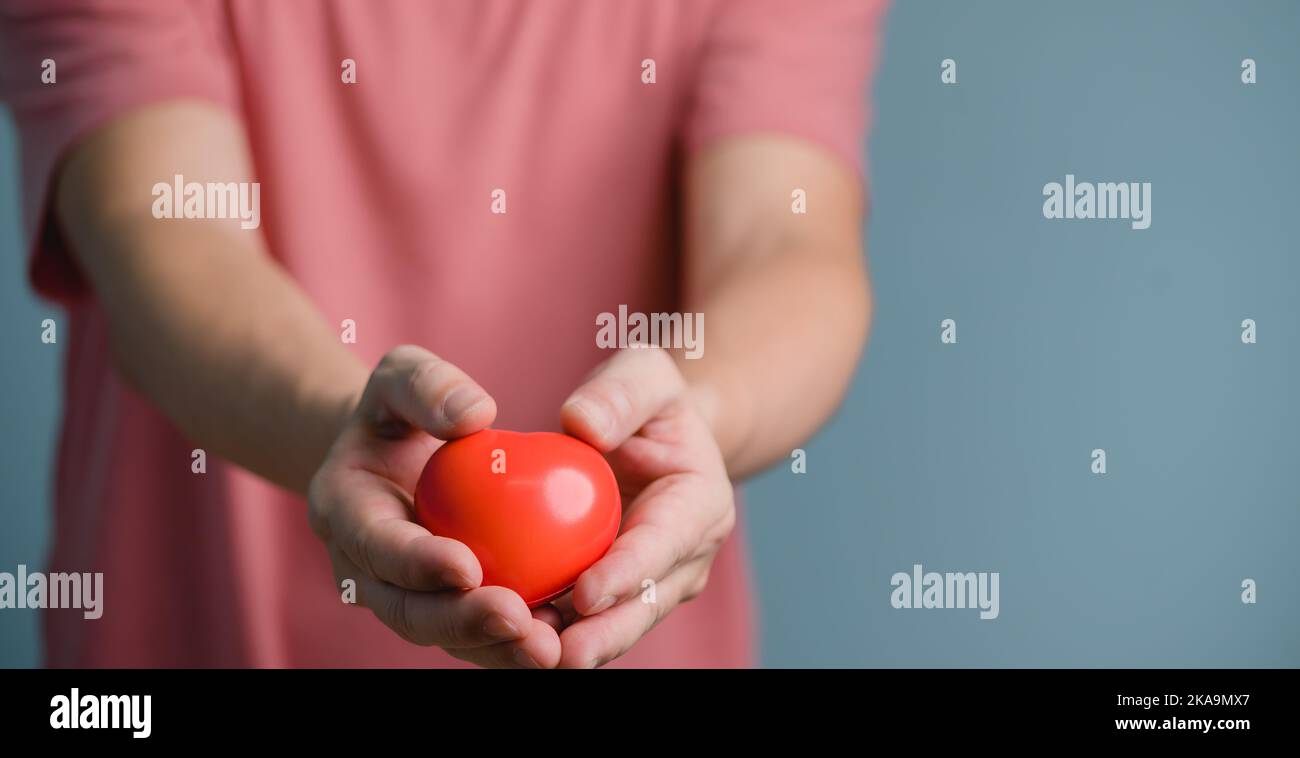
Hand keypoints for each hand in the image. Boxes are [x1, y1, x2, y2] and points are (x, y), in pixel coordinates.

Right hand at [307, 345, 561, 667]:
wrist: (392, 451)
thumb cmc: (401, 405)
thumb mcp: (403, 375)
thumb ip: (429, 386)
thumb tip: (476, 414)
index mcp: (344, 512)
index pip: (378, 546)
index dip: (417, 563)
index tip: (467, 566)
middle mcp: (365, 568)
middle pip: (408, 611)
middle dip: (461, 623)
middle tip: (517, 619)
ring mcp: (403, 596)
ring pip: (445, 636)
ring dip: (494, 649)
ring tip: (548, 649)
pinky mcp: (442, 608)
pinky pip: (477, 638)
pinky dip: (514, 645)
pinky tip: (564, 641)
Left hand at [543, 347, 736, 667]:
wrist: (654, 435)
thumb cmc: (645, 399)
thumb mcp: (642, 374)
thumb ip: (618, 394)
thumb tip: (581, 424)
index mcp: (699, 506)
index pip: (663, 546)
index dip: (626, 574)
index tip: (583, 592)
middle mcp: (683, 558)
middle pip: (643, 607)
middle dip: (603, 636)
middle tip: (555, 654)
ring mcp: (651, 585)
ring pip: (613, 628)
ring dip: (573, 647)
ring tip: (525, 656)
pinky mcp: (615, 597)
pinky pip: (583, 624)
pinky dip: (549, 635)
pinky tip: (505, 642)